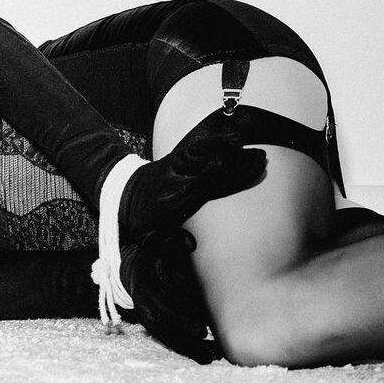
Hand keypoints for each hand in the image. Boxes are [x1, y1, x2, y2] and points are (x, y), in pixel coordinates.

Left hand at [119, 126, 265, 241]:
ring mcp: (176, 167)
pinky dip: (216, 142)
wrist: (121, 196)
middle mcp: (175, 181)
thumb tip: (191, 244)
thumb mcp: (148, 239)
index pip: (200, 188)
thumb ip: (169, 243)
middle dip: (236, 165)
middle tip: (262, 160)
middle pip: (209, 170)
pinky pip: (198, 147)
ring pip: (206, 156)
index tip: (243, 172)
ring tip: (256, 150)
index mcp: (171, 202)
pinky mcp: (176, 157)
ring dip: (232, 153)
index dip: (221, 178)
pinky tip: (234, 138)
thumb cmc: (141, 222)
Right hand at [120, 227, 218, 363]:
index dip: (181, 318)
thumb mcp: (161, 240)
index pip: (164, 305)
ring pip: (166, 338)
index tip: (202, 330)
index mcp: (146, 286)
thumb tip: (191, 244)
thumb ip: (176, 240)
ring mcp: (147, 317)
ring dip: (188, 350)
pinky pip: (168, 341)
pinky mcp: (153, 325)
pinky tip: (205, 357)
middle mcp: (144, 305)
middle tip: (211, 352)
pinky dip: (185, 350)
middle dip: (186, 341)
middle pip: (166, 328)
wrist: (133, 268)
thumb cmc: (154, 252)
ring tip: (211, 358)